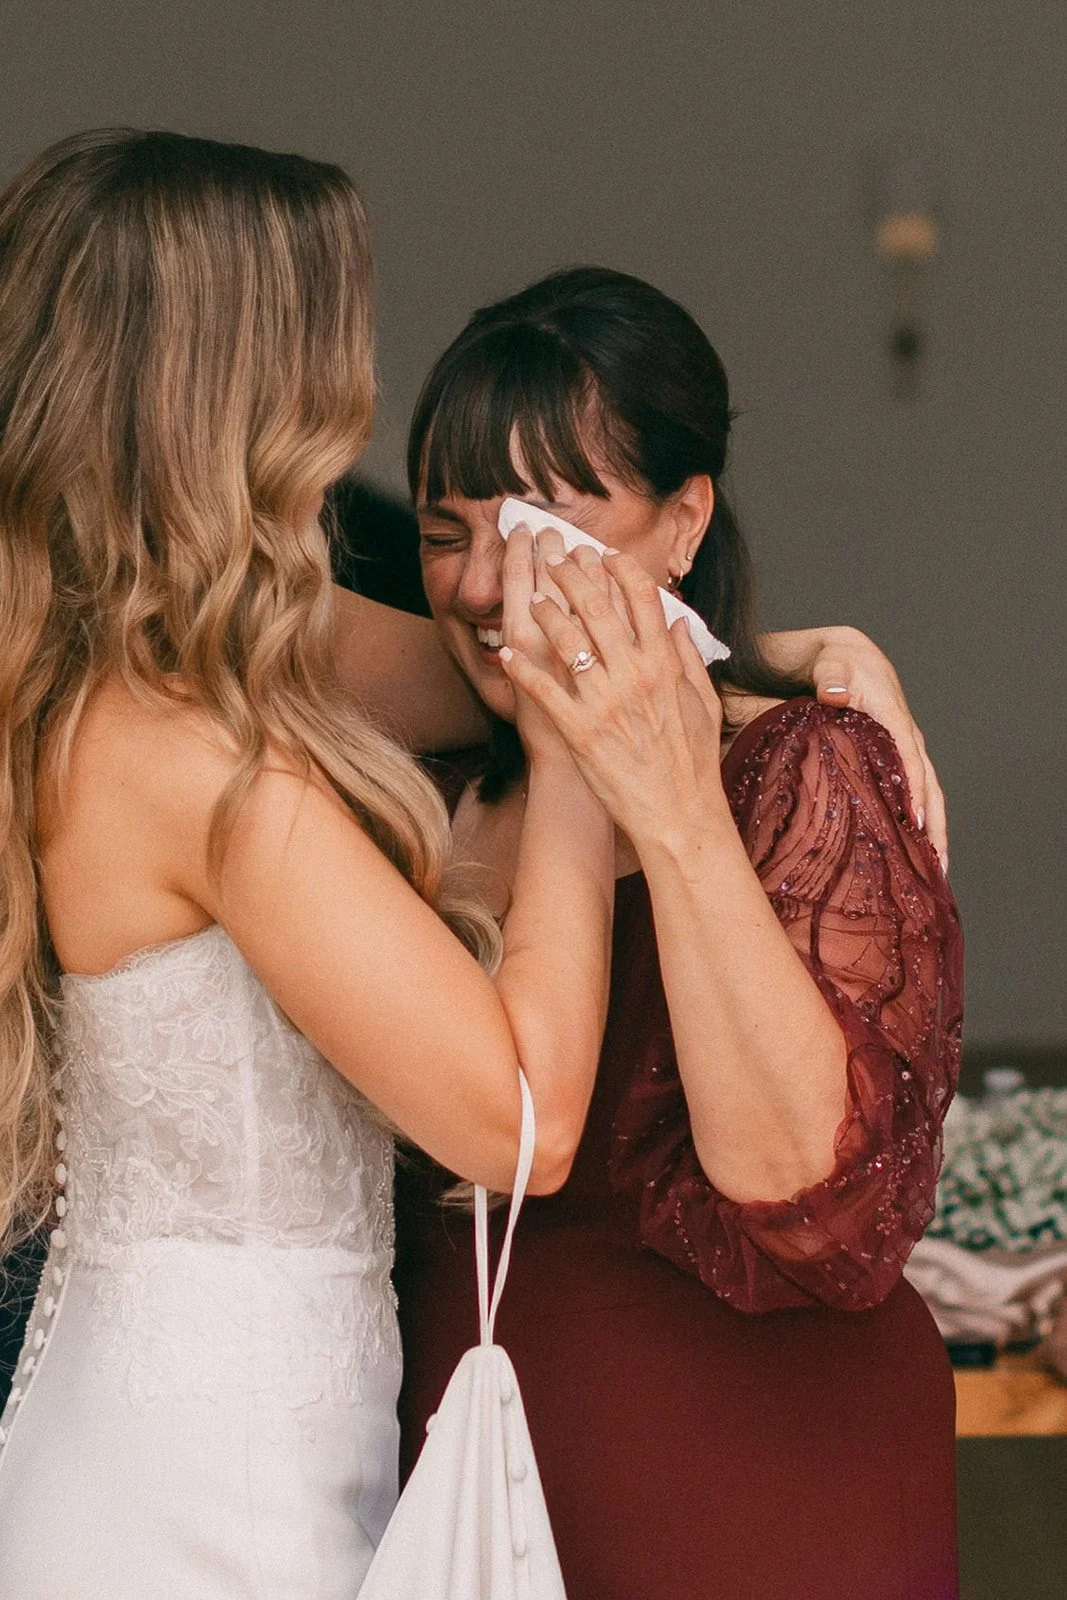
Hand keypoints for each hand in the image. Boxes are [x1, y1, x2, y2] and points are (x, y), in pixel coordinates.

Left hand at [500, 544, 725, 846]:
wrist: (679, 815)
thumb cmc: (693, 764)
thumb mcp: (704, 704)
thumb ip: (689, 659)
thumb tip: (679, 622)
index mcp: (665, 665)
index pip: (642, 597)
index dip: (619, 569)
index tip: (604, 556)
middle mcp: (634, 675)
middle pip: (596, 606)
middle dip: (571, 574)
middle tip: (554, 558)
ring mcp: (605, 701)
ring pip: (566, 638)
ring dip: (545, 610)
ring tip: (532, 598)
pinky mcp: (580, 730)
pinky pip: (544, 689)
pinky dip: (522, 669)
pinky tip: (506, 654)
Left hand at [806, 627, 947, 869]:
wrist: (837, 656)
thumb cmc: (832, 661)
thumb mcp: (830, 662)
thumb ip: (829, 675)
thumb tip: (832, 694)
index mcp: (893, 719)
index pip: (910, 762)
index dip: (914, 795)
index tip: (915, 827)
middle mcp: (905, 738)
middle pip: (929, 788)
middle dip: (935, 827)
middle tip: (936, 867)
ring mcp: (901, 751)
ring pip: (926, 796)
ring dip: (931, 833)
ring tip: (933, 871)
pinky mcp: (892, 760)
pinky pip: (910, 794)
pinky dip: (915, 822)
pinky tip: (911, 851)